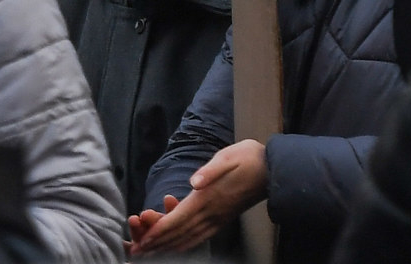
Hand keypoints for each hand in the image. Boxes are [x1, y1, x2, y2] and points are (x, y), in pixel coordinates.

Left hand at [127, 141, 264, 253]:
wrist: (272, 169)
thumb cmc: (248, 158)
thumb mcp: (228, 157)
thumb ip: (210, 171)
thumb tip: (194, 181)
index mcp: (208, 197)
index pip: (178, 219)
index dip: (159, 231)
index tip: (143, 241)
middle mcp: (212, 213)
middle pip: (180, 233)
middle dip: (157, 244)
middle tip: (137, 253)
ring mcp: (218, 218)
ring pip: (189, 238)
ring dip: (169, 246)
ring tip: (152, 252)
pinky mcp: (223, 219)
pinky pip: (201, 237)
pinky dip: (186, 244)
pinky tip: (178, 246)